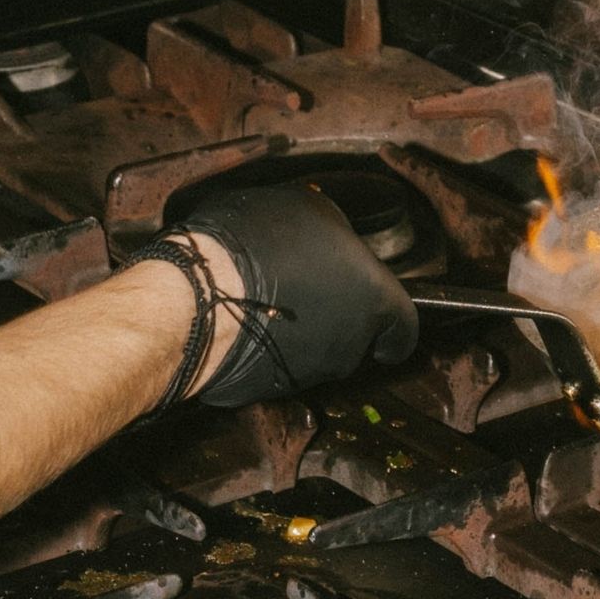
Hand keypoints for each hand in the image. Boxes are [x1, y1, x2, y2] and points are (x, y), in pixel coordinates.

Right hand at [174, 185, 418, 407]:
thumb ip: (334, 230)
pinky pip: (279, 366)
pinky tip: (247, 321)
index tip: (386, 322)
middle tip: (309, 289)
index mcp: (375, 299)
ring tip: (271, 298)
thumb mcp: (307, 208)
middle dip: (339, 319)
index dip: (395, 325)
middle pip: (357, 338)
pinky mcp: (269, 390)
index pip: (404, 326)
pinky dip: (271, 349)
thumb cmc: (257, 244)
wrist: (195, 297)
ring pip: (318, 354)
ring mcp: (310, 371)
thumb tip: (332, 235)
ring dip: (303, 333)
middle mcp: (351, 344)